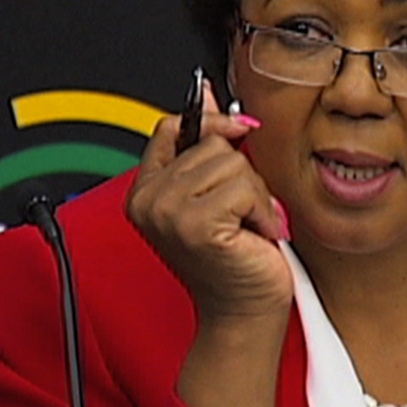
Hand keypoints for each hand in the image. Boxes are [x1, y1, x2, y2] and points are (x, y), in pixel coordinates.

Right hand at [126, 82, 293, 320]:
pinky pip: (244, 186)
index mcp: (145, 190)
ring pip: (232, 163)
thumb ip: (209, 145)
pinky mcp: (194, 223)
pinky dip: (261, 210)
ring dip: (255, 195)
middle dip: (242, 175)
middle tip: (243, 213)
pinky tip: (254, 235)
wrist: (244, 313)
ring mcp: (167, 211)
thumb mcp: (218, 193)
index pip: (172, 126)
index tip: (240, 131)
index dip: (212, 123)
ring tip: (248, 226)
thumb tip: (208, 93)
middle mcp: (148, 199)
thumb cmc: (235, 259)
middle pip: (211, 143)